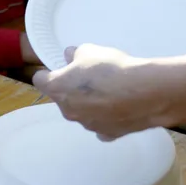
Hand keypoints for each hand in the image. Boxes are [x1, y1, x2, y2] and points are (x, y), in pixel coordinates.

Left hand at [32, 44, 169, 139]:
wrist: (145, 92)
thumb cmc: (111, 68)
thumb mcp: (89, 50)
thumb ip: (75, 54)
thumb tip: (71, 57)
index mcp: (57, 89)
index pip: (40, 80)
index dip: (48, 72)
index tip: (61, 68)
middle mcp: (68, 111)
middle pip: (62, 98)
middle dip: (72, 89)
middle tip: (90, 78)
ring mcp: (87, 125)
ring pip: (82, 112)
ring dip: (89, 104)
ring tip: (109, 91)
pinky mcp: (108, 134)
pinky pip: (101, 125)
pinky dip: (106, 118)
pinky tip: (118, 108)